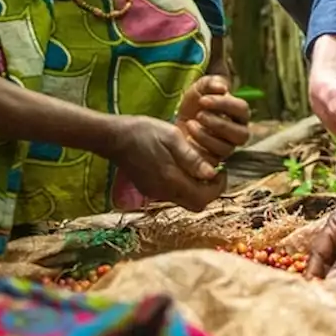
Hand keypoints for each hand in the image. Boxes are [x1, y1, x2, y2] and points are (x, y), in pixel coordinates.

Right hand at [109, 115, 225, 211]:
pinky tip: (182, 168)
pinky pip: (173, 195)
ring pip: (185, 200)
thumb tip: (211, 173)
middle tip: (213, 171)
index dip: (217, 187)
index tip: (221, 170)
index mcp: (171, 179)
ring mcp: (155, 192)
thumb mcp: (172, 137)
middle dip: (209, 190)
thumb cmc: (144, 132)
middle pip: (196, 204)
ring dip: (197, 188)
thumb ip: (191, 158)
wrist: (114, 137)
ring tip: (198, 166)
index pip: (203, 198)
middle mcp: (163, 192)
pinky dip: (184, 186)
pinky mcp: (149, 189)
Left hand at [176, 75, 250, 163]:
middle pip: (241, 134)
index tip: (203, 99)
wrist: (180, 118)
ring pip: (227, 148)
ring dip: (207, 136)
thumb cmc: (196, 101)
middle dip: (219, 124)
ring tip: (191, 124)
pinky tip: (188, 137)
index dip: (225, 104)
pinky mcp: (214, 160)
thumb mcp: (201, 87)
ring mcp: (227, 147)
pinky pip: (213, 160)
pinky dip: (199, 147)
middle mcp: (238, 132)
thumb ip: (212, 83)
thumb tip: (223, 88)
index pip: (242, 109)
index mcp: (239, 113)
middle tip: (199, 114)